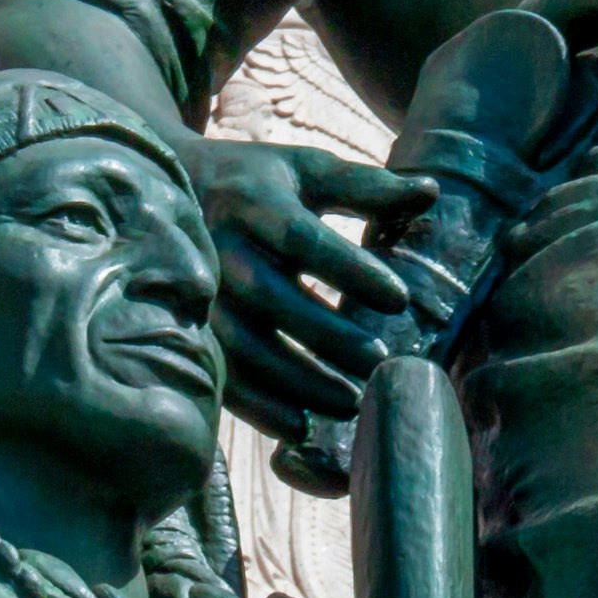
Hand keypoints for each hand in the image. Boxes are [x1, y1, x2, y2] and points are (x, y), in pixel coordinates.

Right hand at [188, 136, 436, 443]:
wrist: (166, 193)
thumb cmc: (256, 183)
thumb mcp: (305, 171)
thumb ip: (365, 185)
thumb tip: (431, 192)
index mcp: (252, 201)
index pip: (302, 238)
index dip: (349, 269)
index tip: (400, 298)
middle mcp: (218, 248)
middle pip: (271, 297)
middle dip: (328, 335)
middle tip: (380, 361)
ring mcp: (199, 293)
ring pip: (243, 345)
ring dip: (297, 380)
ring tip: (350, 404)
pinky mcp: (188, 330)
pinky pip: (220, 374)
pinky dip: (257, 407)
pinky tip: (300, 427)